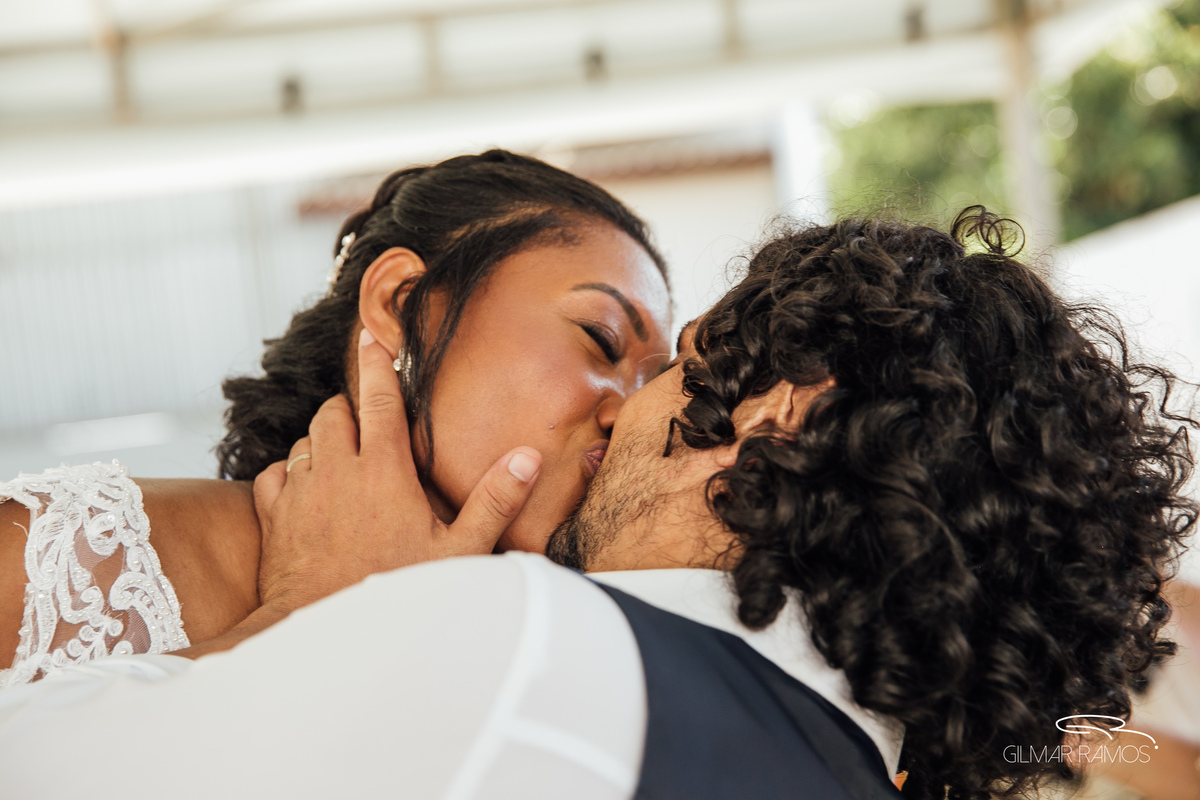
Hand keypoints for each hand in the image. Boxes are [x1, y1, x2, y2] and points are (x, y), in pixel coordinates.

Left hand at [252, 328, 542, 611]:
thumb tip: (527, 458)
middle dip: (352, 407)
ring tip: (346, 460)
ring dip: (323, 441)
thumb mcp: (459, 551)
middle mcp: (336, 470)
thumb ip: (494, 501)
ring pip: (305, 440)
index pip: (379, 399)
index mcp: (383, 470)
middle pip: (335, 411)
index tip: (374, 337)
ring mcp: (301, 492)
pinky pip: (276, 473)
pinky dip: (291, 472)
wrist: (327, 634)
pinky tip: (308, 487)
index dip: (377, 364)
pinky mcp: (275, 516)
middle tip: (370, 422)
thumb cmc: (399, 594)